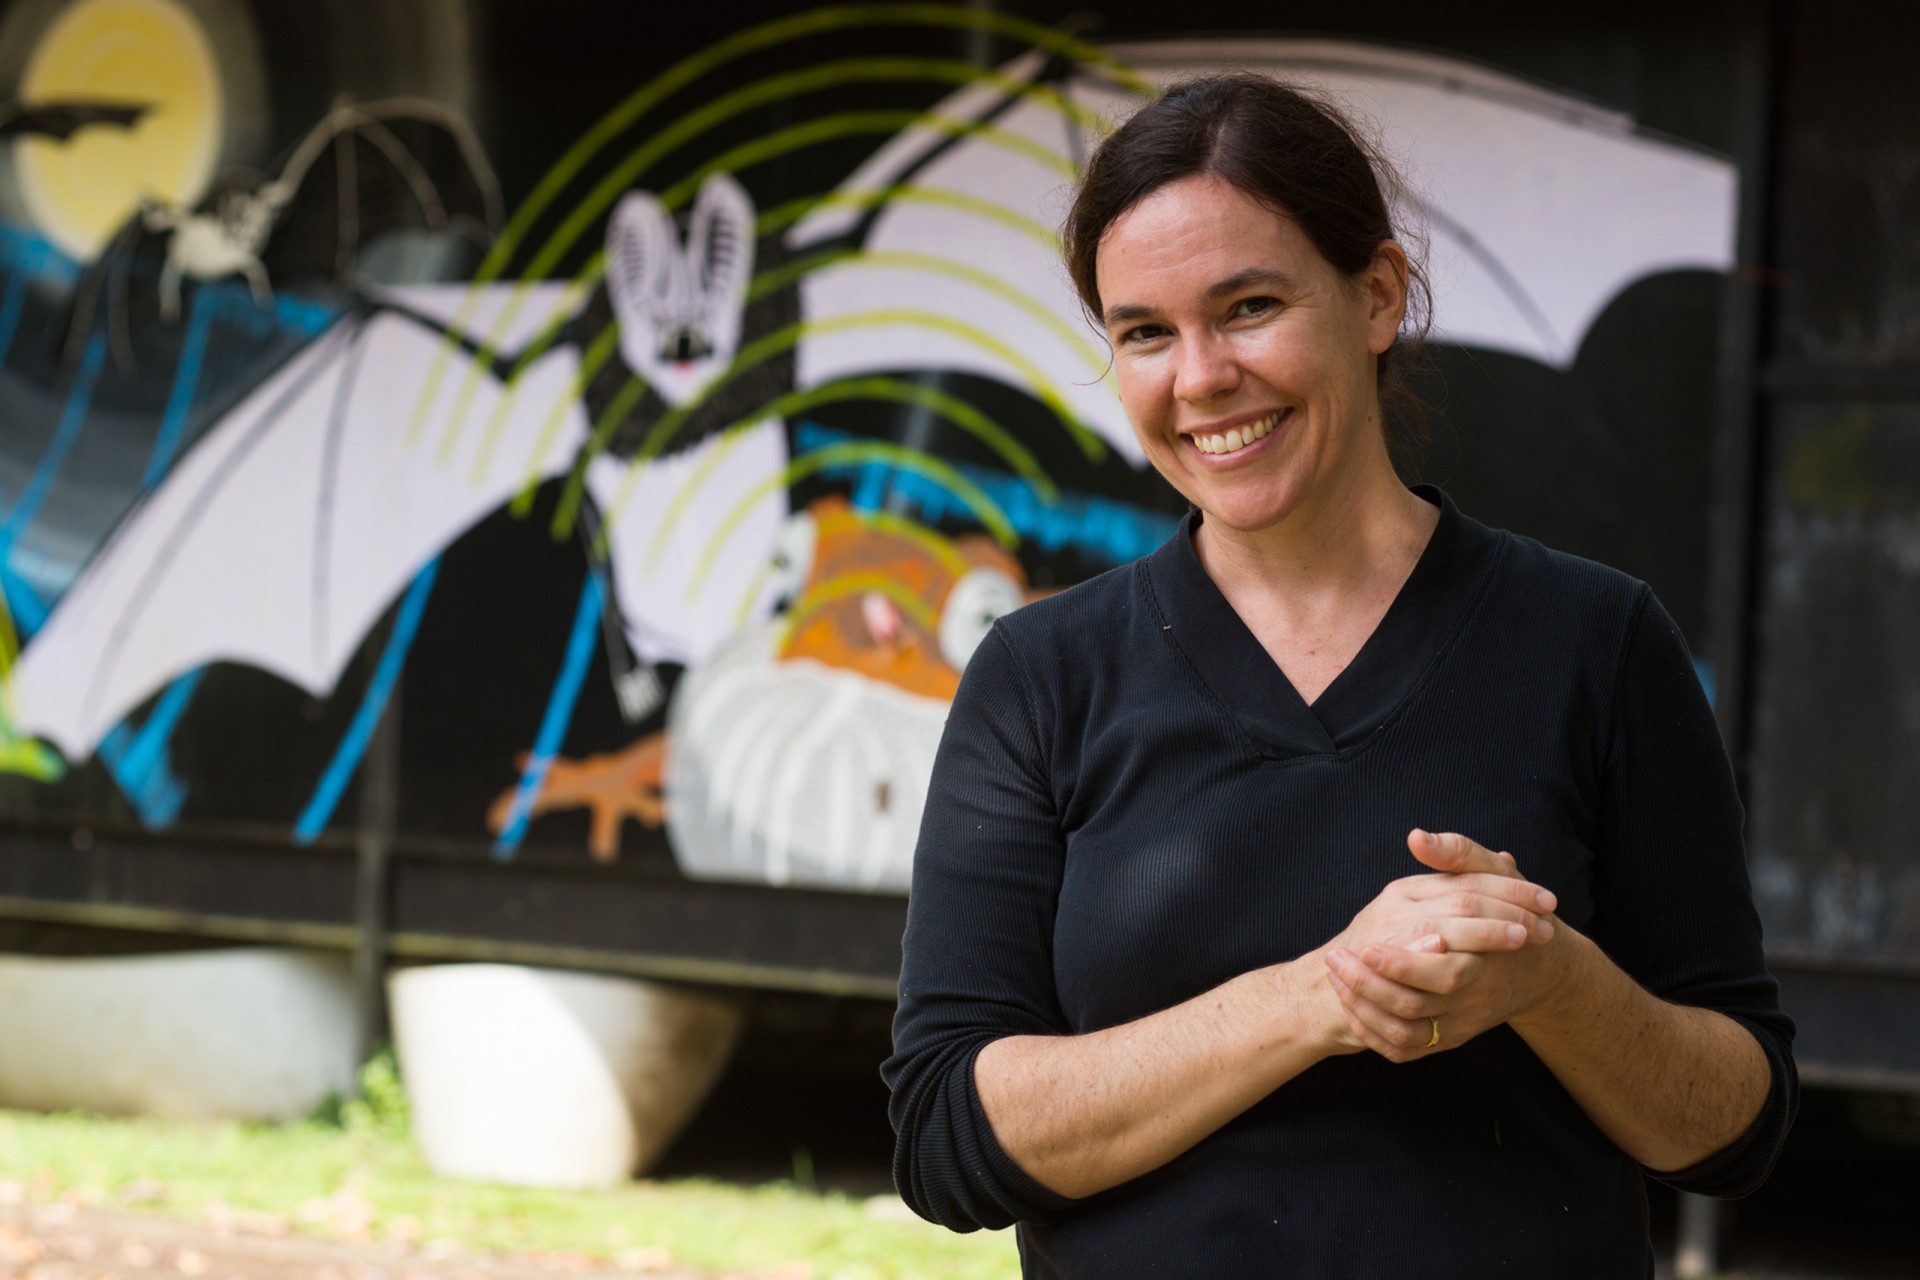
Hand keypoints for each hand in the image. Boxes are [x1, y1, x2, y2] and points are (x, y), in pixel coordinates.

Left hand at [1325, 830, 1567, 1062]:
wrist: (1537, 968)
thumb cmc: (1510, 912)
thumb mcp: (1493, 876)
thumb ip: (1457, 854)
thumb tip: (1417, 837)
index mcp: (1486, 959)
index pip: (1444, 971)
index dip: (1402, 964)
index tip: (1364, 946)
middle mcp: (1472, 997)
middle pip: (1416, 1006)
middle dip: (1369, 985)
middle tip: (1335, 960)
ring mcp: (1458, 1022)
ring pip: (1405, 1033)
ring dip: (1363, 1007)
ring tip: (1335, 975)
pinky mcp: (1447, 1039)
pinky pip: (1404, 1049)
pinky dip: (1373, 1032)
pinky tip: (1349, 1003)